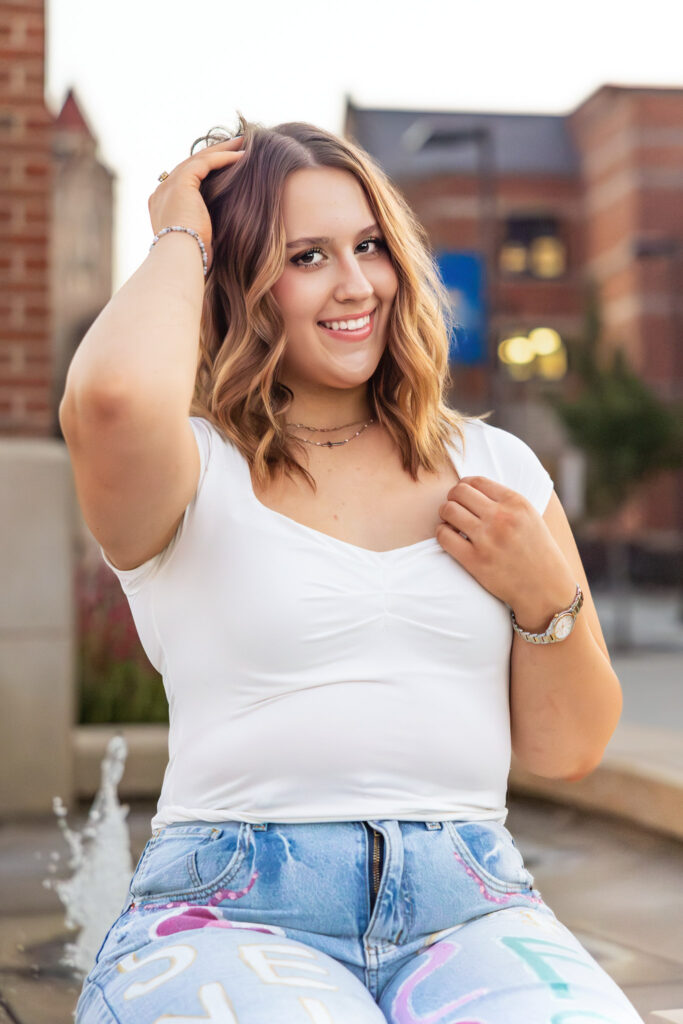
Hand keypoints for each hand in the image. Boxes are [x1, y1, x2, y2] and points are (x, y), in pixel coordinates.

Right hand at [148, 135, 245, 272]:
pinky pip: (205, 163)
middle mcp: (161, 192)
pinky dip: (223, 158)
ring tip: (242, 143)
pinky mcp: (181, 182)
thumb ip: (205, 227)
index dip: (205, 170)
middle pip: (190, 165)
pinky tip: (241, 156)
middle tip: (236, 146)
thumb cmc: (192, 259)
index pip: (185, 180)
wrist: (180, 259)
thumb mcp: (199, 239)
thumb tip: (222, 229)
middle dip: (214, 154)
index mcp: (162, 206)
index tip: (225, 166)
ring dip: (221, 150)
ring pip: (198, 160)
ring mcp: (168, 186)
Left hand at [435, 476, 576, 627]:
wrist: (545, 589)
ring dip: (445, 515)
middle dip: (452, 498)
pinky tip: (451, 538)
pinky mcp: (475, 561)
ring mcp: (488, 539)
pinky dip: (442, 533)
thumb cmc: (536, 551)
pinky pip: (444, 536)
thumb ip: (505, 501)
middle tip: (454, 509)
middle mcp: (502, 518)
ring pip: (448, 510)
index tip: (464, 497)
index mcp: (516, 503)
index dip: (464, 486)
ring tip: (452, 524)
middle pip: (458, 492)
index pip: (476, 481)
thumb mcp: (530, 517)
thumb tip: (469, 486)